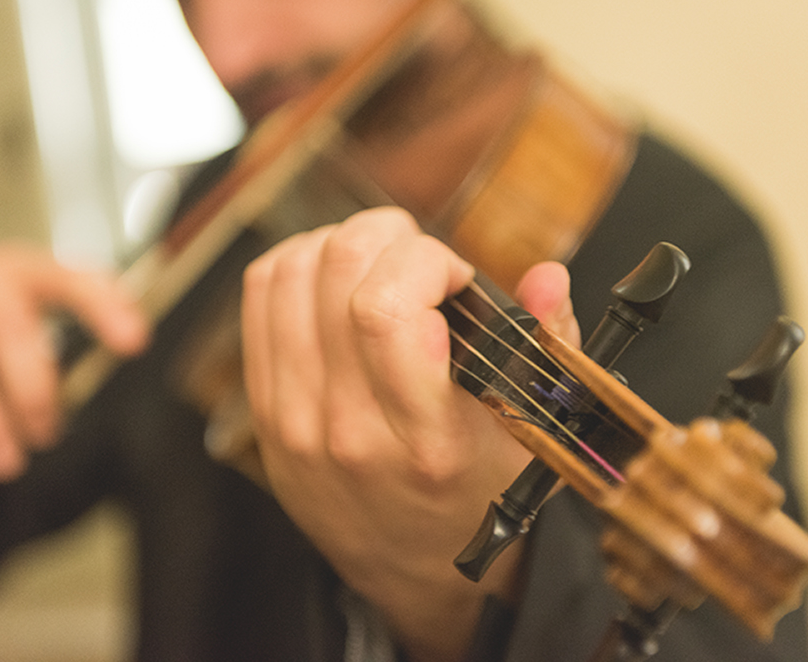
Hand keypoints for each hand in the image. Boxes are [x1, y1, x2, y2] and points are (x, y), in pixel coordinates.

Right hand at [0, 244, 147, 481]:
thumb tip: (134, 338)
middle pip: (8, 328)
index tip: (136, 342)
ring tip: (7, 464)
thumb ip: (91, 306)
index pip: (72, 279)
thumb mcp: (39, 291)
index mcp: (24, 271)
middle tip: (48, 435)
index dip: (104, 307)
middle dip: (32, 387)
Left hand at [241, 207, 578, 661]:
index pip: (386, 311)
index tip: (456, 277)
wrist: (410, 571)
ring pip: (290, 272)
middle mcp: (346, 430)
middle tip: (421, 261)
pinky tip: (338, 280)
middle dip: (388, 236)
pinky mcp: (263, 411)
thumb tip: (547, 276)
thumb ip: (547, 349)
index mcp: (425, 441)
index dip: (424, 261)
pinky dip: (300, 264)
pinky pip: (260, 297)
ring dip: (341, 243)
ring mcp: (292, 421)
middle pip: (335, 273)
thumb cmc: (475, 499)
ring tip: (382, 265)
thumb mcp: (530, 436)